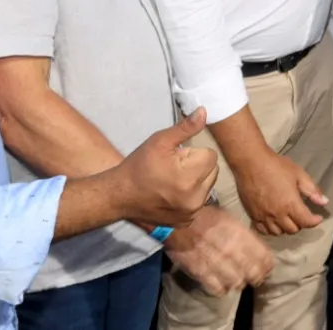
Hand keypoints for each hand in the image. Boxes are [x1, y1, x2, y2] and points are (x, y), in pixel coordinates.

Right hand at [114, 109, 219, 228]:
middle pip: (212, 171)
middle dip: (197, 166)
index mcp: (190, 177)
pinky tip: (172, 194)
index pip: (211, 156)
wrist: (120, 196)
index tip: (175, 158)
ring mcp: (191, 212)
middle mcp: (195, 198)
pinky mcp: (187, 220)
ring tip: (172, 181)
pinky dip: (191, 195)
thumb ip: (185, 127)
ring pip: (208, 185)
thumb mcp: (160, 141)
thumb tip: (204, 111)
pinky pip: (200, 201)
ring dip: (196, 180)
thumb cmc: (139, 165)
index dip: (193, 153)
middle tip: (173, 168)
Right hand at [164, 203, 274, 296]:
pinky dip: (222, 290)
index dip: (267, 266)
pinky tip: (221, 286)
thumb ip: (243, 235)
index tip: (266, 268)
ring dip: (238, 284)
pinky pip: (218, 289)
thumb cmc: (205, 216)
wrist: (177, 220)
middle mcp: (232, 250)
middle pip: (254, 274)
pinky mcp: (202, 273)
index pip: (264, 257)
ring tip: (237, 282)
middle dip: (256, 278)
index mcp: (241, 235)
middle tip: (254, 279)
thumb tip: (255, 248)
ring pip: (237, 283)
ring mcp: (217, 263)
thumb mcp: (230, 219)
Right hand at [232, 149, 328, 236]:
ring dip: (286, 227)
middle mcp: (277, 214)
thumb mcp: (299, 174)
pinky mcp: (252, 216)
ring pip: (278, 233)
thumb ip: (312, 190)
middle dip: (300, 224)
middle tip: (302, 214)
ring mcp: (263, 217)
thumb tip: (324, 202)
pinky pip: (263, 231)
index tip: (318, 217)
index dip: (315, 221)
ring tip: (288, 217)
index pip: (306, 222)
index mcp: (290, 204)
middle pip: (292, 230)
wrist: (251, 163)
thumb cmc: (276, 166)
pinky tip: (274, 221)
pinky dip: (271, 229)